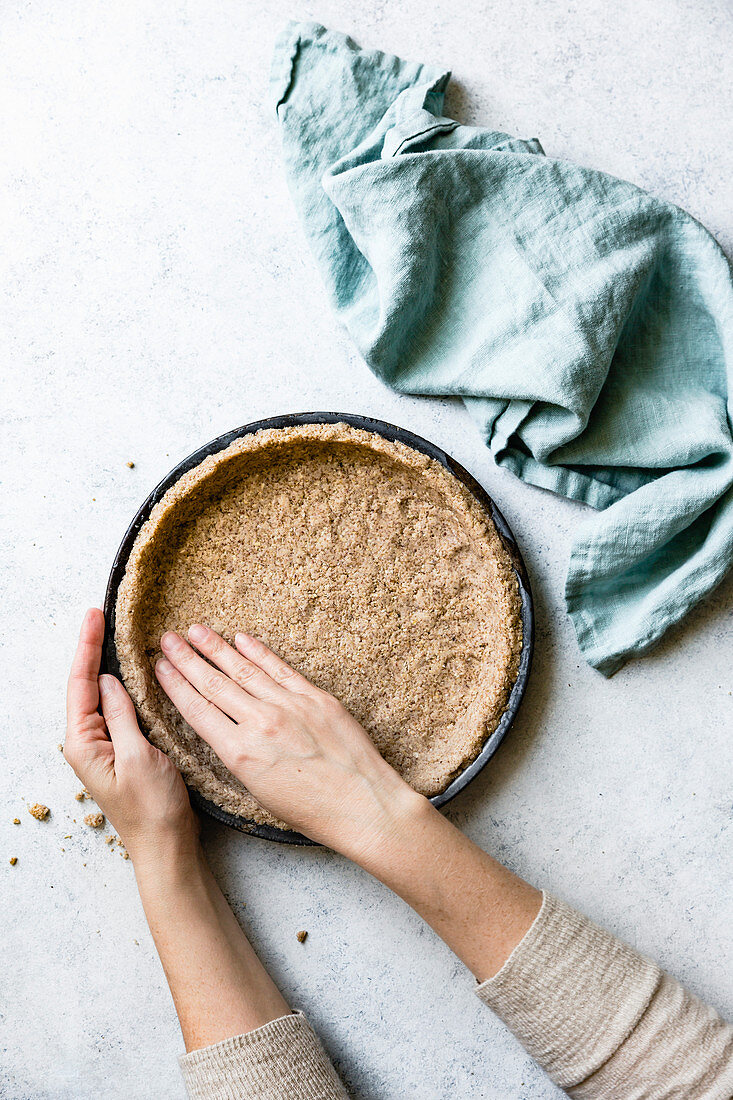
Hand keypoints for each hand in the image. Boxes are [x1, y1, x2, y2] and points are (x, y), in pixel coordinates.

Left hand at [65, 608, 198, 864]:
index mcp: (84, 742)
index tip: (94, 616)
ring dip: (105, 664)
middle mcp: (88, 742)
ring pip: (101, 696)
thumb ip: (121, 715)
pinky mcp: (123, 749)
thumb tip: (109, 680)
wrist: (166, 845)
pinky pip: (118, 709)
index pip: (81, 684)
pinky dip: (123, 686)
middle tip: (99, 615)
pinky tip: (131, 673)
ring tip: (111, 634)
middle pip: (85, 685)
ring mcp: (105, 746)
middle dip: (92, 649)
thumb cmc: (153, 808)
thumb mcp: (138, 755)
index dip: (87, 647)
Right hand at [154, 625, 421, 856]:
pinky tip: (242, 639)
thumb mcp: (260, 793)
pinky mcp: (316, 698)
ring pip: (244, 670)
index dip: (175, 685)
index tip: (159, 666)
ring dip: (217, 648)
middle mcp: (260, 725)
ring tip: (196, 631)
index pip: (198, 710)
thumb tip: (225, 731)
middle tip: (167, 639)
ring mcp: (290, 707)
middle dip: (188, 659)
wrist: (363, 805)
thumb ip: (240, 757)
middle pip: (215, 684)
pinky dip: (259, 653)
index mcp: (241, 755)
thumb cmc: (313, 812)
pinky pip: (281, 669)